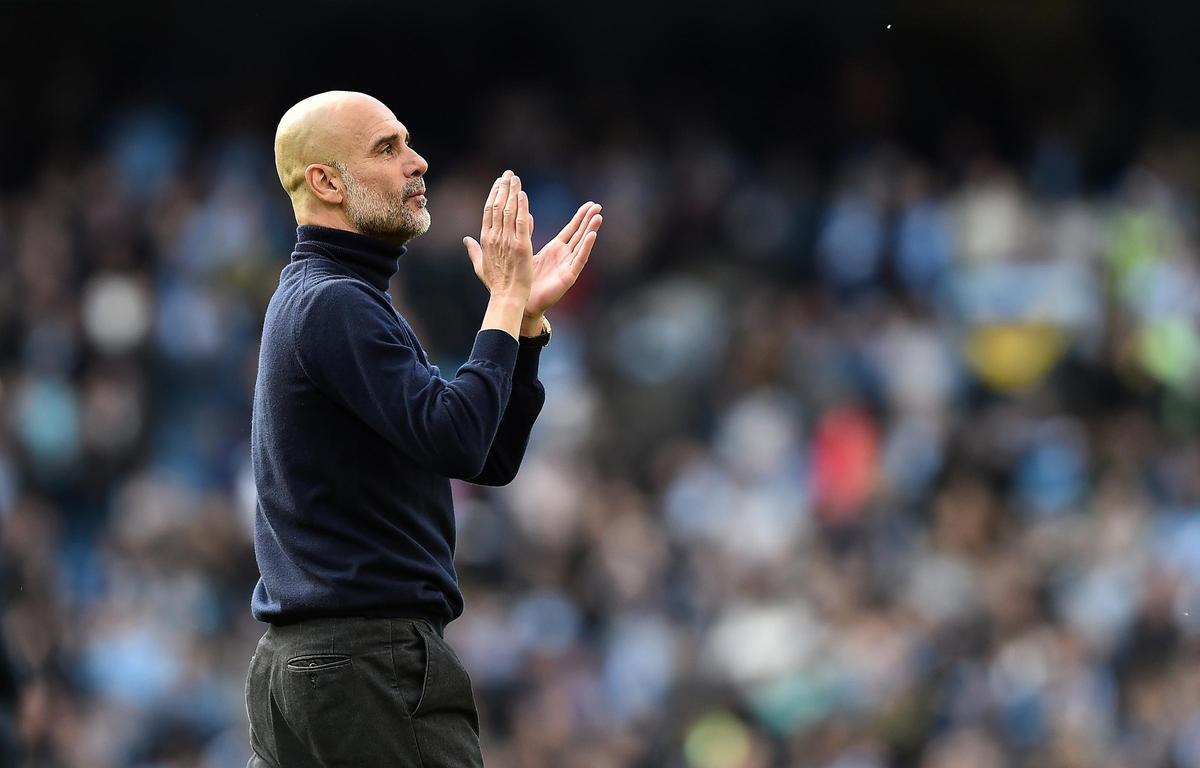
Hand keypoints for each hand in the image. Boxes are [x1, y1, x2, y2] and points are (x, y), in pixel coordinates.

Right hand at [463, 171, 533, 298]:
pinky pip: (522, 222)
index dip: (494, 194)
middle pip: (498, 206)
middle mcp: (495, 237)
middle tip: (509, 174)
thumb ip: (473, 251)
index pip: (489, 211)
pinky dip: (522, 207)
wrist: (507, 297)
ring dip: (512, 192)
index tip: (499, 182)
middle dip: (503, 187)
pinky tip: (523, 194)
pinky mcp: (522, 246)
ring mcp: (508, 241)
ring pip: (509, 210)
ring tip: (516, 178)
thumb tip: (465, 240)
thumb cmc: (495, 284)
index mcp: (485, 239)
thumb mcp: (480, 266)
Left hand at [524, 201, 601, 316]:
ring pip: (582, 245)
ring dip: (590, 230)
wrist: (523, 301)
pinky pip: (579, 260)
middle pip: (580, 234)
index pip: (571, 229)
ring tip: (598, 217)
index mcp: (556, 248)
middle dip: (589, 220)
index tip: (590, 204)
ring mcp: (568, 266)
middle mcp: (565, 256)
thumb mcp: (526, 250)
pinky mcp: (568, 277)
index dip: (580, 217)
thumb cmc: (525, 279)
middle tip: (598, 206)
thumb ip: (528, 232)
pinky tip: (592, 236)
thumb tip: (525, 214)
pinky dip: (586, 247)